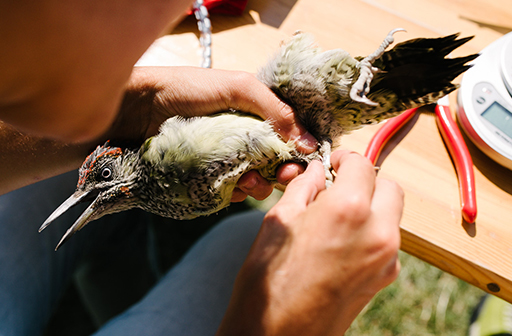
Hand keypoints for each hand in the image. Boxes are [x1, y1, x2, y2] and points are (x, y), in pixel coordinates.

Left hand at [112, 66, 316, 201]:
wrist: (139, 108)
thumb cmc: (188, 89)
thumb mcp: (238, 88)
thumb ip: (275, 111)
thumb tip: (309, 142)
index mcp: (254, 116)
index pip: (286, 139)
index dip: (297, 154)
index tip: (302, 166)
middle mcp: (242, 138)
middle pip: (274, 164)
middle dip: (281, 174)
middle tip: (281, 177)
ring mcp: (224, 159)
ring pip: (254, 181)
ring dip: (259, 185)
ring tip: (248, 181)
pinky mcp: (206, 178)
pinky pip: (229, 192)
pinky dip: (235, 193)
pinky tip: (232, 187)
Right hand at [217, 150, 403, 335]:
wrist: (275, 335)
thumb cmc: (268, 280)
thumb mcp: (278, 220)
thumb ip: (304, 188)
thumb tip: (316, 171)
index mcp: (348, 210)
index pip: (362, 165)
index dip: (344, 158)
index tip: (331, 162)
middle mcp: (377, 232)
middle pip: (388, 186)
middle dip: (365, 180)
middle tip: (336, 186)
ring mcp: (385, 259)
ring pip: (391, 214)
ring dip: (370, 205)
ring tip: (335, 215)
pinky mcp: (384, 279)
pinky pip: (386, 240)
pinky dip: (370, 230)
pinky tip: (340, 241)